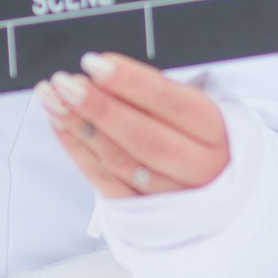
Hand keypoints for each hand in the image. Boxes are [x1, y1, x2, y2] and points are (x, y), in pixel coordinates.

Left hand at [40, 48, 230, 200]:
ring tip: (54, 100)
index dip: (129, 82)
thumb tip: (103, 76)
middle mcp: (201, 168)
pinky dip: (79, 153)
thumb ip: (156, 94)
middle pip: (143, 138)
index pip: (171, 103)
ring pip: (120, 163)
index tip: (95, 63)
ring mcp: (173, 196)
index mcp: (219, 132)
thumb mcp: (197, 108)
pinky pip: (106, 184)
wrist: (223, 189)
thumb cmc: (202, 137)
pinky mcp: (146, 214)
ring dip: (80, 129)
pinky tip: (61, 127)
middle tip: (66, 84)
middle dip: (98, 108)